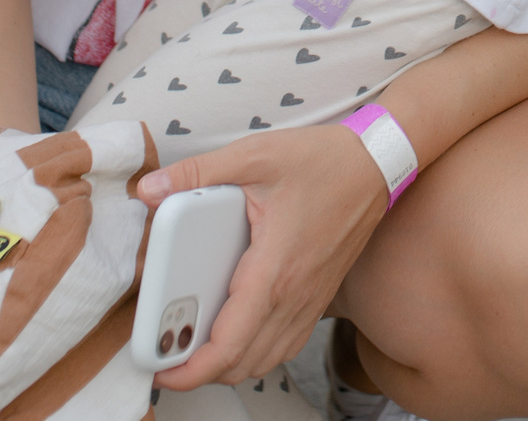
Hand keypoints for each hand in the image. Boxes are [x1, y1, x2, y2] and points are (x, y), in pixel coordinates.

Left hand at [134, 125, 389, 389]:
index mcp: (274, 270)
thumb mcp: (254, 156)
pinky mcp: (319, 296)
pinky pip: (284, 344)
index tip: (161, 367)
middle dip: (200, 372)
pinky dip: (255, 352)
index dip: (190, 369)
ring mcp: (310, 300)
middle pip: (243, 364)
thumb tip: (149, 190)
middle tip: (166, 353)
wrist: (378, 163)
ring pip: (265, 360)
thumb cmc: (323, 160)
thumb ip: (197, 173)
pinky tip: (237, 330)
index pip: (228, 344)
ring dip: (228, 365)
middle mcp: (294, 296)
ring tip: (194, 346)